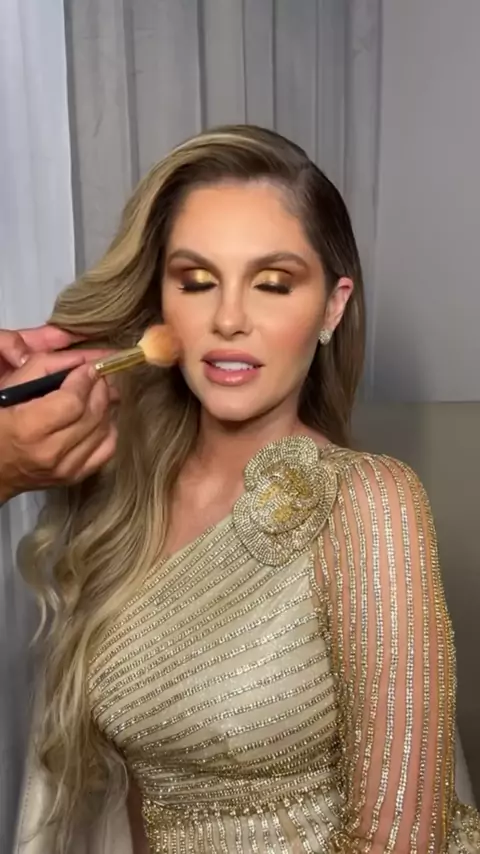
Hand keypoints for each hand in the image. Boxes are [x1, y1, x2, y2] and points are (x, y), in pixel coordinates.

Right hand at [0, 327, 117, 500]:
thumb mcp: (13, 386)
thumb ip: (48, 367)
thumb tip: (86, 360)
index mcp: (29, 428)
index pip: (73, 401)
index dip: (86, 380)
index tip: (90, 367)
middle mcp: (50, 453)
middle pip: (92, 415)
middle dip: (101, 389)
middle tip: (98, 377)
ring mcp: (64, 469)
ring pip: (104, 431)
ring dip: (106, 407)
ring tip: (99, 393)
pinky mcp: (74, 477)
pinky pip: (107, 450)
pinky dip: (108, 429)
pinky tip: (99, 418)